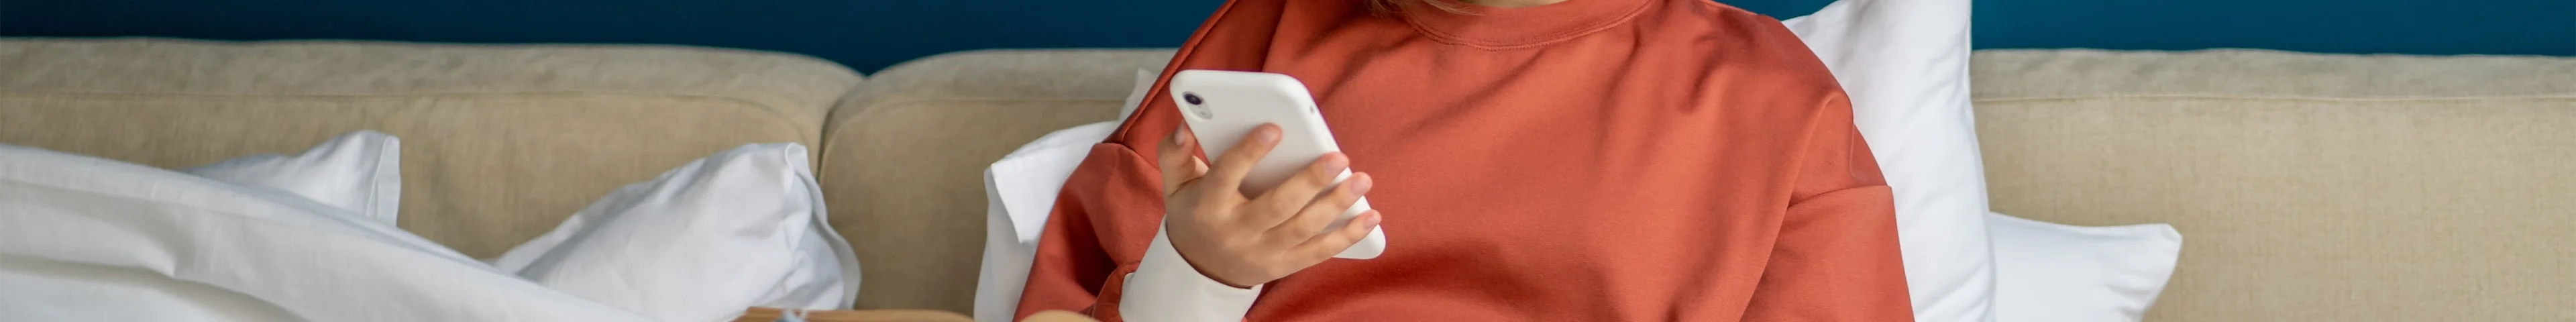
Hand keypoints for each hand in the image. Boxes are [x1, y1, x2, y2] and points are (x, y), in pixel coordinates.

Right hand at [1157, 124, 1381, 287]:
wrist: (1200, 269)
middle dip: (1310, 181)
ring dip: (1336, 206)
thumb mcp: (1175, 185)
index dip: (1249, 152)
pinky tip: (1370, 216)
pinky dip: (1347, 236)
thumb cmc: (1194, 214)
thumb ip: (1174, 153)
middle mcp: (1236, 232)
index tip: (1275, 127)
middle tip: (1339, 157)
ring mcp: (1262, 253)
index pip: (1227, 176)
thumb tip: (1184, 126)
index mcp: (1208, 206)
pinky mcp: (1283, 266)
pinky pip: (1319, 253)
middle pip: (1277, 207)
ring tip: (1361, 180)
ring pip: (1303, 230)